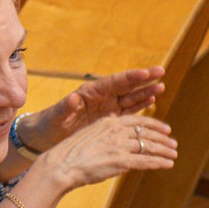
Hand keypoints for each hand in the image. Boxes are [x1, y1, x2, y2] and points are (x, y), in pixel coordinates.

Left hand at [30, 67, 166, 146]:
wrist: (47, 136)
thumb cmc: (49, 123)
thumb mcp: (56, 116)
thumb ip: (65, 107)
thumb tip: (74, 97)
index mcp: (89, 93)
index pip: (113, 82)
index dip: (129, 78)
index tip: (145, 73)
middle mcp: (101, 98)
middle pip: (125, 86)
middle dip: (143, 79)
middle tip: (161, 71)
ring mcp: (107, 108)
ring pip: (130, 98)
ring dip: (145, 92)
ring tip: (161, 86)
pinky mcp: (110, 120)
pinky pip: (128, 111)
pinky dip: (140, 106)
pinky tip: (151, 101)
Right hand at [40, 114, 177, 192]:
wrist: (60, 165)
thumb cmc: (71, 153)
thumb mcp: (89, 136)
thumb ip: (107, 136)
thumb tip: (120, 140)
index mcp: (107, 121)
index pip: (137, 120)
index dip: (154, 124)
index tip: (165, 129)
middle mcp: (115, 131)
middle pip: (147, 132)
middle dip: (163, 138)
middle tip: (174, 144)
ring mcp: (119, 145)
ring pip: (150, 146)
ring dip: (165, 150)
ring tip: (174, 155)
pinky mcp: (121, 161)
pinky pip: (147, 161)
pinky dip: (160, 162)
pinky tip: (168, 164)